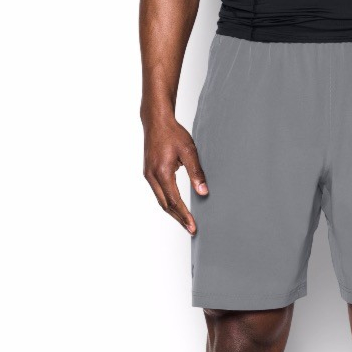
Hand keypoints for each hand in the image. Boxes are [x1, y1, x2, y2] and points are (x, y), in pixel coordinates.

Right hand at [142, 116, 207, 233]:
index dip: (184, 215)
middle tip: (191, 229)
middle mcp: (152, 176)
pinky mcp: (149, 173)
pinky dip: (167, 202)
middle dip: (179, 218)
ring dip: (173, 212)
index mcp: (162, 172)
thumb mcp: (189, 151)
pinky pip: (158, 193)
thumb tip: (204, 192)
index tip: (193, 226)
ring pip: (161, 200)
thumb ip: (196, 172)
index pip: (174, 201)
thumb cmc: (173, 133)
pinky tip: (176, 206)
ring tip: (185, 221)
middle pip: (166, 205)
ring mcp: (148, 175)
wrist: (155, 121)